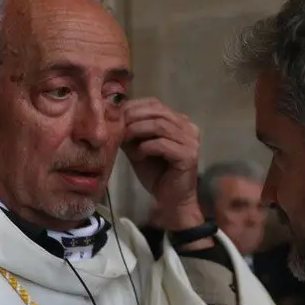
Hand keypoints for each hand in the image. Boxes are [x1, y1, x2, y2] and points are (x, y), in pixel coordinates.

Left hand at [121, 98, 204, 230]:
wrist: (171, 200)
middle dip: (133, 117)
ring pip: (160, 125)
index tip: (115, 116)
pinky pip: (162, 144)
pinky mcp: (189, 155)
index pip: (155, 103)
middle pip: (158, 111)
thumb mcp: (139, 147)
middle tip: (117, 127)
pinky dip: (146, 147)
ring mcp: (191, 141)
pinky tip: (138, 156)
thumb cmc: (156, 174)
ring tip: (125, 142)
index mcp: (180, 121)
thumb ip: (131, 131)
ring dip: (137, 131)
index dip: (133, 107)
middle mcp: (189, 127)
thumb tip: (113, 115)